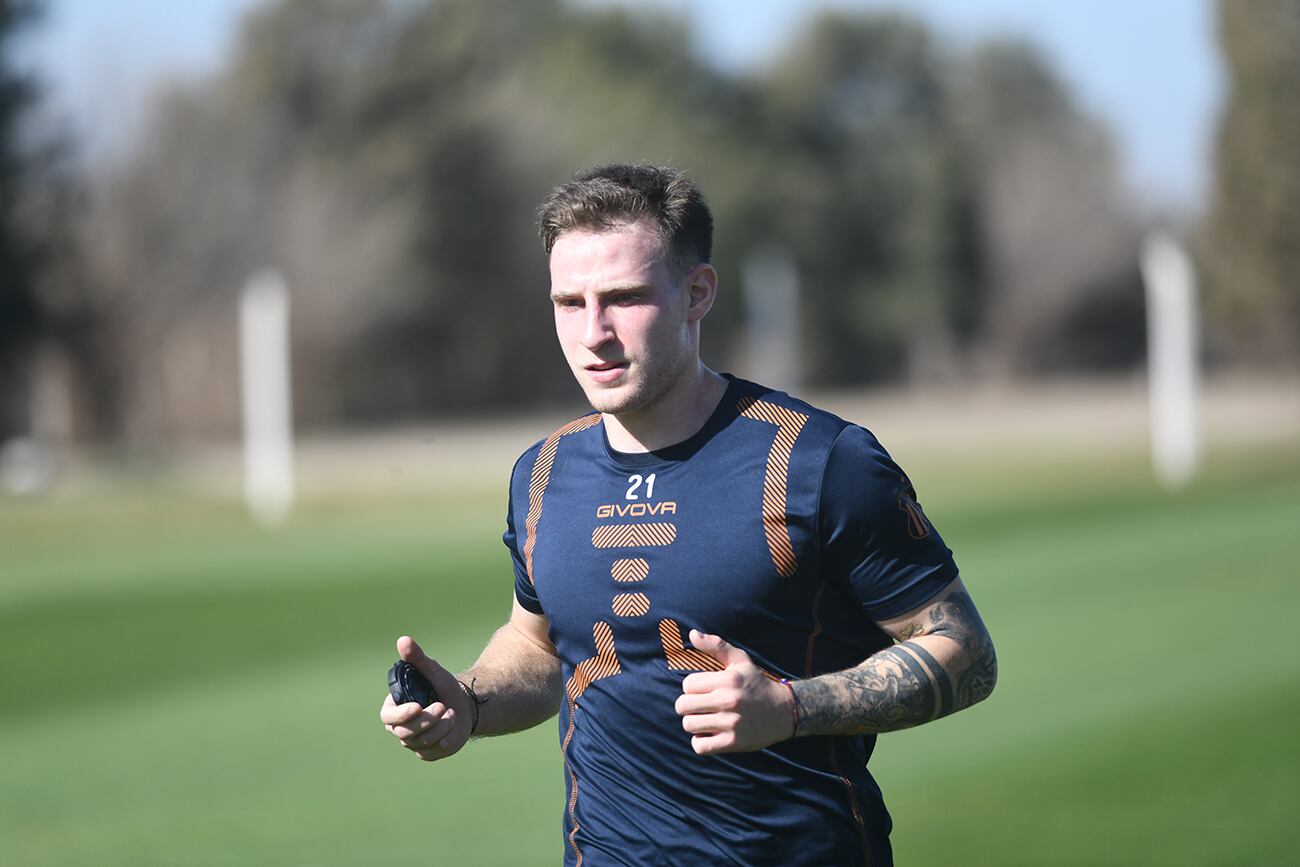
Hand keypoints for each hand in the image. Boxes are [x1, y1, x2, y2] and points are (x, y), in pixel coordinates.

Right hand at [380, 635, 471, 761]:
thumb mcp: (431, 670)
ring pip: (422, 742)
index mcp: (394, 709)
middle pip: (406, 732)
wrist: (463, 704)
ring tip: (452, 713)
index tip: (417, 706)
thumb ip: (416, 658)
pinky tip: (454, 726)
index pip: (389, 717)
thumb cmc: (442, 686)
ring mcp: (414, 742)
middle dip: (427, 720)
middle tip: (443, 707)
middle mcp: (400, 728)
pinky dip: (447, 738)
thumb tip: (403, 640)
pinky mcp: (428, 752)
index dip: (402, 714)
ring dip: (441, 726)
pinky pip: (434, 750)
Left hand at [673, 629, 794, 755]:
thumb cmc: (756, 683)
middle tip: (698, 707)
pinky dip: (700, 742)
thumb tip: (692, 633)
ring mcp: (731, 723)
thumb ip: (715, 645)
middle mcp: (729, 701)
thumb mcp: (740, 660)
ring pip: (689, 725)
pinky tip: (709, 735)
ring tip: (704, 720)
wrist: (784, 711)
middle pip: (683, 705)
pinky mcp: (733, 743)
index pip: (688, 684)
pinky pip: (700, 746)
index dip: (692, 687)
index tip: (703, 691)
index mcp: (728, 680)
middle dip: (687, 706)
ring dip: (693, 724)